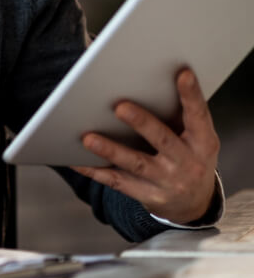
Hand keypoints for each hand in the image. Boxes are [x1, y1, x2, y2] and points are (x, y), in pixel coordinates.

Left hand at [72, 68, 219, 223]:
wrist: (195, 204)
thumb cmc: (189, 158)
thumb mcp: (196, 140)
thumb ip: (179, 116)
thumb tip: (147, 82)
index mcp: (203, 142)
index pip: (198, 115)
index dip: (192, 95)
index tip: (183, 74)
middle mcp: (188, 162)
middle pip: (163, 139)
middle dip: (142, 123)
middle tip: (120, 106)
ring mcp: (168, 181)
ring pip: (136, 163)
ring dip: (111, 150)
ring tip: (88, 138)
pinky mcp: (148, 195)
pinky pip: (117, 182)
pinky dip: (94, 170)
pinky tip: (75, 160)